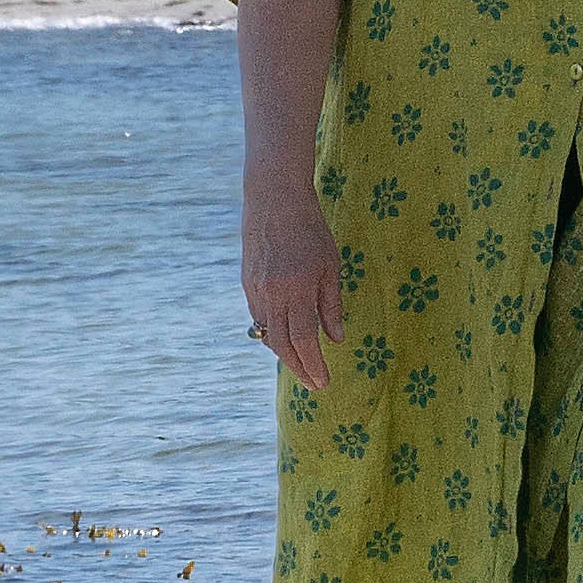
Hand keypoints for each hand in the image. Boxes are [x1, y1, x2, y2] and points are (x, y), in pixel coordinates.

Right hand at [244, 172, 347, 391]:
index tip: (324, 382)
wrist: (274, 199)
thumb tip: (336, 339)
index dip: (313, 365)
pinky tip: (285, 334)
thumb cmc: (310, 229)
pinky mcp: (247, 283)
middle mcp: (272, 294)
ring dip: (285, 351)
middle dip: (299, 368)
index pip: (304, 340)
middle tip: (313, 383)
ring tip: (302, 362)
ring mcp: (255, 289)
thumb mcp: (330, 265)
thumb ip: (331, 304)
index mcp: (297, 289)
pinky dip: (272, 330)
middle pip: (282, 344)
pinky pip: (259, 316)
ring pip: (268, 332)